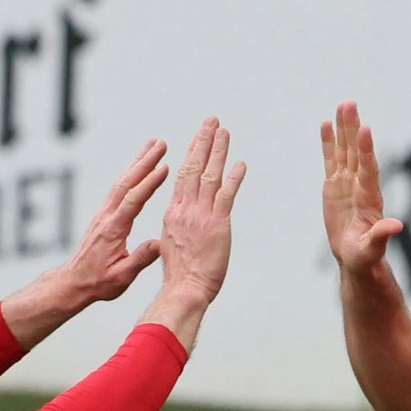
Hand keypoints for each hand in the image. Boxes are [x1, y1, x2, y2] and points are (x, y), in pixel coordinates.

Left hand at [57, 139, 169, 303]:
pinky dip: (131, 175)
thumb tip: (160, 243)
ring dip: (138, 162)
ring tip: (153, 146)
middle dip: (145, 161)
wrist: (74, 282)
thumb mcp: (122, 276)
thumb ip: (141, 258)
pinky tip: (139, 168)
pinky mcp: (103, 216)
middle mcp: (107, 216)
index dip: (149, 183)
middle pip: (127, 182)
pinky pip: (119, 189)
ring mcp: (103, 214)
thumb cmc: (98, 283)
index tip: (164, 167)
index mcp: (113, 229)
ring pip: (122, 182)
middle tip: (160, 143)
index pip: (133, 200)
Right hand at [156, 118, 245, 306]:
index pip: (182, 176)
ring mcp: (201, 215)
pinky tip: (240, 163)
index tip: (196, 138)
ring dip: (218, 151)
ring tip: (224, 130)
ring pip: (209, 175)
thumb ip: (176, 230)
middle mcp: (185, 209)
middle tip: (211, 121)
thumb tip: (178, 226)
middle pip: (194, 167)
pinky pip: (226, 195)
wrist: (184, 290)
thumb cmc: (179, 277)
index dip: (190, 154)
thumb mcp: (170, 246)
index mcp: (173, 213)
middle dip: (203, 141)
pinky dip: (234, 177)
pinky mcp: (217, 225)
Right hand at [320, 101, 402, 274]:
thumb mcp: (372, 248)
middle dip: (353, 128)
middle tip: (350, 104)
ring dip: (343, 129)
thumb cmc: (366, 256)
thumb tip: (396, 226)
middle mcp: (359, 185)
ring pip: (345, 151)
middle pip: (356, 152)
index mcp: (369, 198)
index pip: (368, 169)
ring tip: (343, 105)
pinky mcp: (334, 186)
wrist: (356, 257)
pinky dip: (329, 142)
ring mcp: (347, 184)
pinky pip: (331, 160)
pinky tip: (327, 124)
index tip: (366, 129)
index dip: (366, 150)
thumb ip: (382, 235)